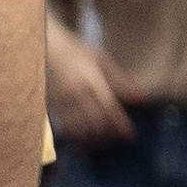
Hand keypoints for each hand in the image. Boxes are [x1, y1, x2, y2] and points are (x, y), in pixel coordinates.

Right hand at [43, 20, 136, 148]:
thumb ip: (121, 80)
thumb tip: (142, 97)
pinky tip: (84, 136)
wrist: (45, 46)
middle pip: (94, 122)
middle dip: (108, 133)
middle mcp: (74, 93)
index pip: (109, 108)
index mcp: (90, 80)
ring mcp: (60, 100)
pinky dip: (76, 134)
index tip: (130, 135)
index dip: (120, 124)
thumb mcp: (101, 59)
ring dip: (93, 137)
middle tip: (118, 139)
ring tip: (103, 140)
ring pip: (78, 127)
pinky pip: (64, 126)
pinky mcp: (50, 104)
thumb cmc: (76, 50)